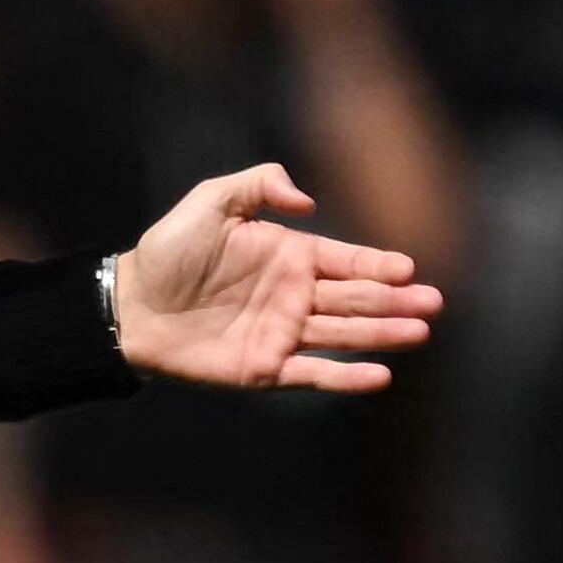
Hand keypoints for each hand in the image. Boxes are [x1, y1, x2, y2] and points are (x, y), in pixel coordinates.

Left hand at [114, 162, 443, 391]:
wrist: (128, 306)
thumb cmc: (168, 251)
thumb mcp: (212, 200)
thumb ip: (260, 185)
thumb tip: (309, 203)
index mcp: (289, 255)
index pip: (346, 260)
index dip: (379, 264)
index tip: (410, 268)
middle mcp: (294, 295)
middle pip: (356, 298)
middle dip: (396, 300)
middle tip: (434, 303)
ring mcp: (283, 334)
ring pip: (344, 334)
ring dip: (383, 335)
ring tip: (419, 333)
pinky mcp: (265, 369)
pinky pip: (313, 374)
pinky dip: (347, 377)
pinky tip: (380, 375)